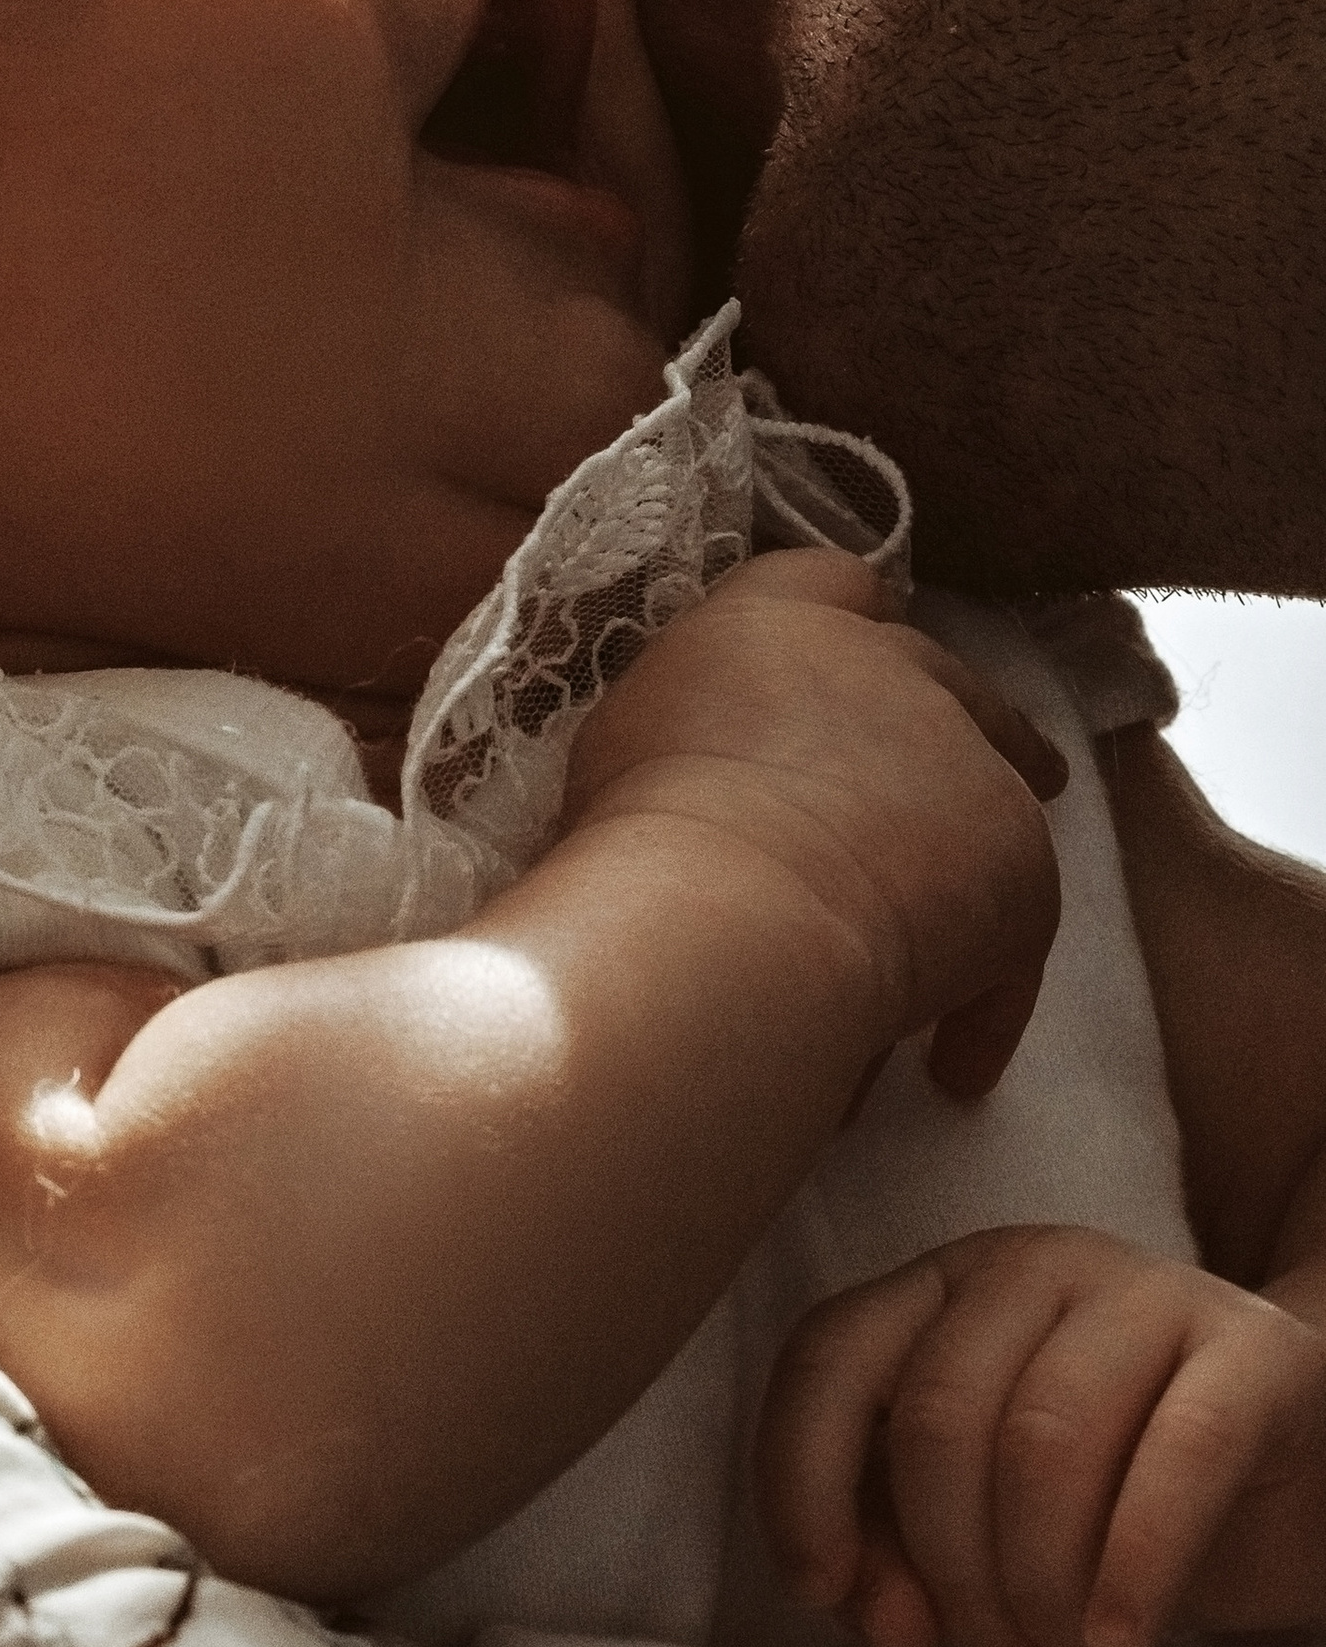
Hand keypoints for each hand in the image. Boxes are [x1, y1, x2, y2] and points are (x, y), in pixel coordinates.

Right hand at [564, 551, 1065, 1100]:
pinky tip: (951, 1066)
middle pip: (939, 676)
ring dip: (981, 857)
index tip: (877, 655)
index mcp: (772, 620)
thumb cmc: (640, 828)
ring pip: (994, 794)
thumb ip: (686, 741)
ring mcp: (957, 752)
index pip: (829, 580)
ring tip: (972, 943)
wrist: (729, 903)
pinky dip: (984, 995)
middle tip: (997, 773)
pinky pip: (1009, 935)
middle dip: (965, 726)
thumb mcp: (630, 750)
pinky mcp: (1016, 851)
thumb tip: (704, 795)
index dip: (855, 620)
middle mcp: (878, 663)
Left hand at [757, 1225, 1325, 1646]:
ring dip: (1039, 1587)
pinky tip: (1120, 1637)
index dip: (804, 1479)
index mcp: (945, 1286)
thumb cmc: (1115, 1490)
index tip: (821, 1589)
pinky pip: (1178, 1456)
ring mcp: (1144, 1292)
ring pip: (1043, 1440)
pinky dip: (1134, 1568)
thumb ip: (901, 1547)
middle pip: (937, 1417)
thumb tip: (878, 1614)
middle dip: (950, 1573)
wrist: (1293, 1465)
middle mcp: (1032, 1266)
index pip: (830, 1355)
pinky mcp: (1250, 1352)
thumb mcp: (984, 1514)